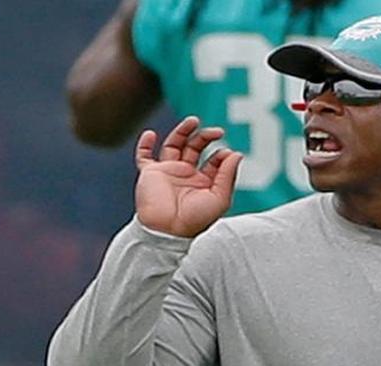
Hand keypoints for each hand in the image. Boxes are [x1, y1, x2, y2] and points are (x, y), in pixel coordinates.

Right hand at [134, 116, 242, 237]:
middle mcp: (187, 175)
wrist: (168, 230)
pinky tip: (151, 134)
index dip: (222, 155)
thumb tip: (237, 153)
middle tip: (217, 132)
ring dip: (183, 131)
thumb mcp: (219, 198)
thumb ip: (227, 175)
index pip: (215, 161)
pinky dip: (145, 144)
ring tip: (193, 121)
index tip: (226, 153)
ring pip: (174, 144)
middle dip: (205, 137)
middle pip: (196, 148)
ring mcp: (168, 172)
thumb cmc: (195, 220)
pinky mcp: (151, 173)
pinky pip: (144, 156)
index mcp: (204, 183)